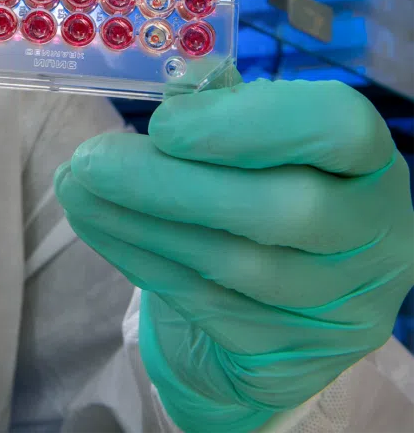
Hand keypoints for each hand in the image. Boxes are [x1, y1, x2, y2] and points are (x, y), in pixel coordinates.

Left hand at [54, 77, 413, 432]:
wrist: (298, 288)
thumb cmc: (277, 179)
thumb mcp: (270, 134)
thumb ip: (229, 106)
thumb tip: (175, 93)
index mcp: (370, 162)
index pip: (338, 130)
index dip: (248, 124)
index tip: (164, 122)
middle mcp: (372, 237)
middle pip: (282, 210)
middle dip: (170, 183)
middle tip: (91, 159)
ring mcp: (335, 306)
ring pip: (233, 265)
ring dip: (136, 221)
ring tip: (74, 185)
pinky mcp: (287, 353)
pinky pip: (202, 303)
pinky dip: (139, 257)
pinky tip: (96, 222)